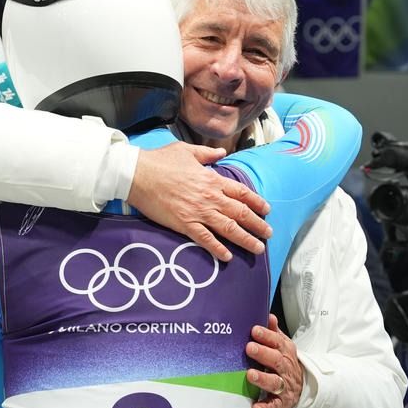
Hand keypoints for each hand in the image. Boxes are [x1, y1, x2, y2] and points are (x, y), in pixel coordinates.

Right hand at [127, 142, 271, 261]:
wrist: (138, 174)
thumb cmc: (160, 160)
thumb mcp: (187, 151)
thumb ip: (207, 154)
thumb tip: (221, 153)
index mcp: (212, 179)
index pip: (242, 193)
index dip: (257, 202)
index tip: (267, 210)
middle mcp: (210, 197)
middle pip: (241, 213)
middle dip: (257, 225)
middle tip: (268, 234)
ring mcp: (198, 212)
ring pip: (229, 228)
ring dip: (246, 239)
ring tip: (257, 248)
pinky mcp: (184, 224)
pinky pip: (205, 239)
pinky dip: (217, 249)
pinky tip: (227, 257)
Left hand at [246, 314, 303, 407]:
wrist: (302, 388)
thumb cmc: (286, 364)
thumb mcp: (283, 346)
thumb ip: (274, 333)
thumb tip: (268, 315)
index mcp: (285, 353)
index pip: (277, 342)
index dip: (266, 336)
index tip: (254, 330)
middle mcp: (285, 369)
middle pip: (276, 360)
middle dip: (263, 354)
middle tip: (249, 348)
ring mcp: (284, 386)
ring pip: (274, 382)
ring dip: (262, 378)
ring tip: (250, 374)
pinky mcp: (280, 402)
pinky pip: (272, 405)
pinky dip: (264, 406)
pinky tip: (254, 407)